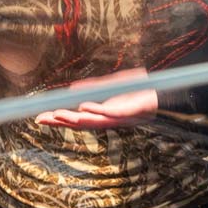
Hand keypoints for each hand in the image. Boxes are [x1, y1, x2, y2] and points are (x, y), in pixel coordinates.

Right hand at [36, 67, 159, 129]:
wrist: (167, 92)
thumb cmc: (142, 89)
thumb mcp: (115, 85)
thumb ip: (95, 87)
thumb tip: (72, 90)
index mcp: (105, 113)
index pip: (77, 117)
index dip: (59, 118)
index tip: (41, 116)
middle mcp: (109, 119)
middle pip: (80, 122)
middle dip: (60, 121)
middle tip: (41, 119)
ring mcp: (119, 117)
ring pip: (93, 121)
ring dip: (74, 118)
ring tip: (57, 115)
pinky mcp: (130, 112)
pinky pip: (111, 113)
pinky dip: (97, 110)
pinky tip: (84, 107)